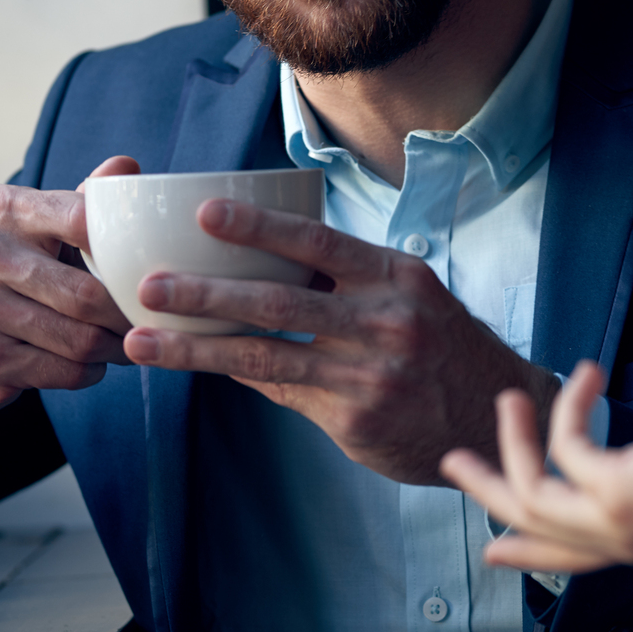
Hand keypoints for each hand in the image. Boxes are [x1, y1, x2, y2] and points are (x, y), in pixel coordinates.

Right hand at [0, 156, 137, 427]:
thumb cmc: (12, 270)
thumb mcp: (40, 227)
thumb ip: (85, 200)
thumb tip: (127, 167)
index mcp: (1, 208)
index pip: (82, 219)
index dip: (125, 248)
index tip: (150, 268)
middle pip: (87, 294)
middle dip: (128, 314)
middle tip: (150, 320)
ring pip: (80, 339)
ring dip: (115, 347)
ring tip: (128, 342)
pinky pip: (64, 371)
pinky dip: (90, 370)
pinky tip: (92, 362)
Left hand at [120, 198, 558, 484]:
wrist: (491, 416)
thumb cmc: (439, 345)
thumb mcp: (410, 295)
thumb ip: (348, 281)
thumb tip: (264, 269)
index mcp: (396, 275)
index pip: (317, 242)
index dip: (258, 227)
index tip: (204, 213)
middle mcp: (386, 320)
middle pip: (278, 300)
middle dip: (205, 292)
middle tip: (149, 285)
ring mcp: (370, 373)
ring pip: (264, 355)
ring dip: (195, 348)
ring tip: (141, 341)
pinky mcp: (356, 419)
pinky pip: (282, 391)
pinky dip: (237, 376)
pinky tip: (197, 367)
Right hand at [441, 361, 632, 573]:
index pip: (568, 559)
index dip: (525, 554)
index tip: (492, 552)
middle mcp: (619, 541)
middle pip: (529, 528)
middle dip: (487, 492)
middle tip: (453, 463)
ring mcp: (613, 522)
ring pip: (527, 492)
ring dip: (512, 439)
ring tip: (511, 395)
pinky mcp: (615, 492)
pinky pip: (562, 446)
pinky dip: (567, 405)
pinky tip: (587, 373)